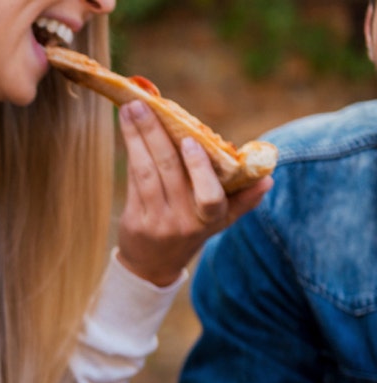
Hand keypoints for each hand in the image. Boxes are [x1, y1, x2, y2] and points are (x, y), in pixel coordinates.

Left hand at [116, 100, 271, 286]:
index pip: (210, 197)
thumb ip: (242, 200)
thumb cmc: (191, 232)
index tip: (192, 141)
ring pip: (146, 172)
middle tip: (145, 105)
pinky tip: (127, 131)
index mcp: (211, 219)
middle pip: (169, 171)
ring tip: (130, 109)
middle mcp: (184, 221)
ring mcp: (158, 221)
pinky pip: (133, 180)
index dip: (200, 169)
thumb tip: (267, 178)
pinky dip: (131, 152)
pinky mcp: (135, 220)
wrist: (152, 266)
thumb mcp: (220, 222)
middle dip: (155, 134)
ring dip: (137, 137)